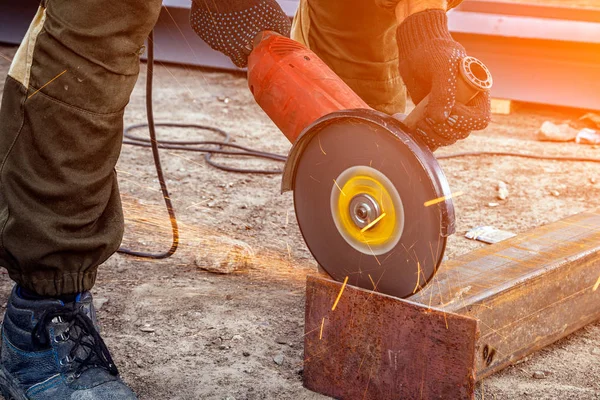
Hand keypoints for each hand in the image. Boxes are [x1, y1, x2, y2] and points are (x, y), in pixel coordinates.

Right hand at [190, 0, 290, 67]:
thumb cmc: (253, 1)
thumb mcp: (273, 15)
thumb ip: (281, 32)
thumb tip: (287, 41)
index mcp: (239, 51)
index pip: (242, 62)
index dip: (248, 54)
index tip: (252, 46)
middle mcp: (222, 48)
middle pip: (230, 53)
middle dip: (237, 46)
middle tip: (243, 32)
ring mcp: (208, 37)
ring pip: (218, 40)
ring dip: (226, 33)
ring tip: (234, 19)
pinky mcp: (198, 26)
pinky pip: (207, 28)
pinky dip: (214, 23)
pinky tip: (221, 12)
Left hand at [396, 9, 490, 149]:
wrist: (416, 50)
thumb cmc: (434, 52)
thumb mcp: (442, 66)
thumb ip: (443, 91)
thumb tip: (440, 118)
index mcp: (476, 94)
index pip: (480, 120)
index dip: (464, 120)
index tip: (448, 110)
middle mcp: (465, 107)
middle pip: (462, 133)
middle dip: (443, 129)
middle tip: (426, 116)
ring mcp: (449, 114)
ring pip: (447, 138)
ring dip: (432, 135)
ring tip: (419, 121)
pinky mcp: (433, 118)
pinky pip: (433, 137)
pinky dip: (425, 139)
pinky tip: (416, 131)